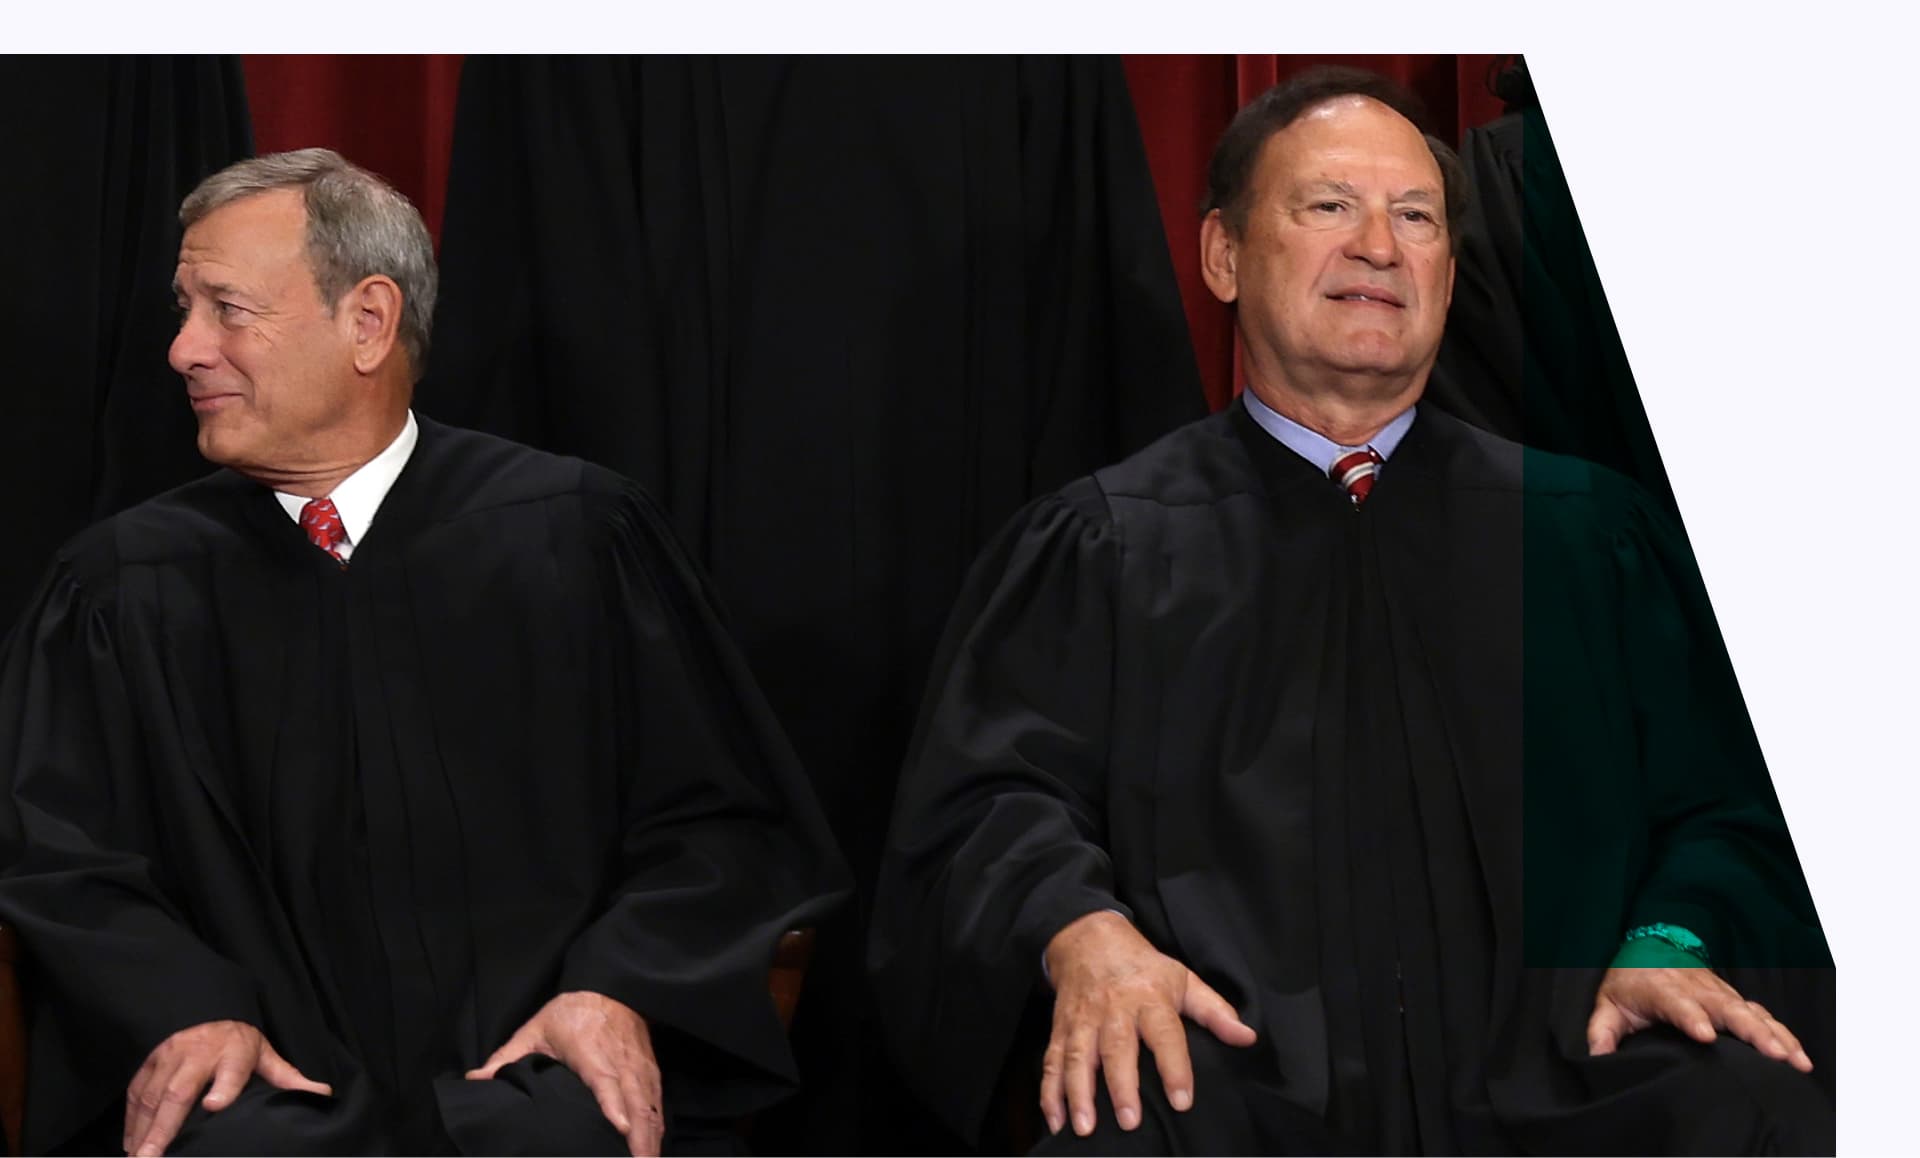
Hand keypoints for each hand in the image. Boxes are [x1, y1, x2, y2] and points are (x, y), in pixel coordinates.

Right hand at [123, 1019, 331, 1156]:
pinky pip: (135, 1093)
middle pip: (180, 1091)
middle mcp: (198, 1055)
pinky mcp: (148, 1062)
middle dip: (165, 1127)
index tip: (215, 1106)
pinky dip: (131, 1120)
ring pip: (152, 1096)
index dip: (224, 1088)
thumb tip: (323, 1094)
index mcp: (234, 1052)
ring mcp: (169, 1058)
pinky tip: (130, 1144)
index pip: (232, 1070)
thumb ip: (287, 1077)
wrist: (206, 1010)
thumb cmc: (238, 1041)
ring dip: (144, 1130)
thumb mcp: (265, 1053)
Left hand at [467, 991, 664, 1156]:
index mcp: (591, 1052)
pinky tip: (653, 1148)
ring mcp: (639, 1068)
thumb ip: (506, 1058)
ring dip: (651, 1138)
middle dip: (640, 1137)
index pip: (606, 1080)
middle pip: (637, 1101)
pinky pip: (657, 1104)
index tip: (621, 1128)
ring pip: (651, 1106)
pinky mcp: (650, 1072)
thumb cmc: (571, 1012)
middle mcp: (621, 1061)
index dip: (614, 1105)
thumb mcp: (535, 1029)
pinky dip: (657, 1128)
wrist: (611, 988)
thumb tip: (475, 1080)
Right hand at [1039, 910, 1256, 1137]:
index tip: (1182, 1100)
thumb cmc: (1143, 967)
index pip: (1165, 1033)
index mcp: (1149, 998)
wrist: (1089, 939)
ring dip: (1078, 1093)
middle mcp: (1113, 1010)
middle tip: (1130, 1121)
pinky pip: (1051, 1061)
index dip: (1174, 1066)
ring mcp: (1083, 1021)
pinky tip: (1055, 1121)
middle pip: (1116, 1048)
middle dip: (1121, 1085)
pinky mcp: (1060, 1030)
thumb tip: (1247, 1037)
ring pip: (1077, 1058)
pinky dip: (1049, 1093)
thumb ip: (1215, 1011)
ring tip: (1086, 1128)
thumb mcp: (1183, 979)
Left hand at [1587, 966, 1812, 1072]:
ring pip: (1752, 1012)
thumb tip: (1598, 1058)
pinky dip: (1783, 1034)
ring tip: (1795, 1061)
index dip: (1692, 1017)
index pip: (1678, 1003)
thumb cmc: (1630, 981)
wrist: (1650, 946)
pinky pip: (1763, 1016)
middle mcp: (1697, 989)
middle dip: (1752, 1031)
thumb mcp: (1608, 1003)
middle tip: (1774, 1054)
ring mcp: (1719, 993)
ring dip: (1776, 1035)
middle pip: (1728, 1009)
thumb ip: (1603, 1031)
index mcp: (1663, 989)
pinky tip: (1799, 1056)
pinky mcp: (1733, 1000)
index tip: (1705, 1035)